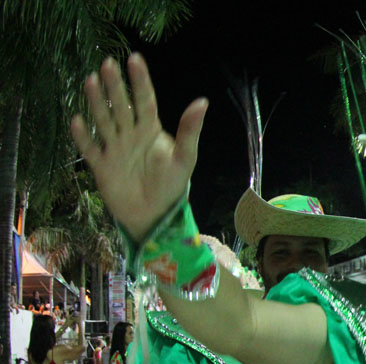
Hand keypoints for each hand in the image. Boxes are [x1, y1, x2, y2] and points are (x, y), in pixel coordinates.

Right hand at [70, 54, 207, 236]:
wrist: (154, 216)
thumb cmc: (172, 186)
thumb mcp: (185, 158)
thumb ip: (190, 131)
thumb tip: (202, 102)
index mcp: (150, 131)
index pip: (144, 101)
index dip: (140, 81)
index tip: (134, 59)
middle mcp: (130, 135)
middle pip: (121, 106)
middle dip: (115, 86)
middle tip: (107, 63)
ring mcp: (114, 149)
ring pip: (103, 120)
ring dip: (96, 102)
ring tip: (90, 80)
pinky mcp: (101, 166)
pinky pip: (89, 147)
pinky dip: (83, 136)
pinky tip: (77, 120)